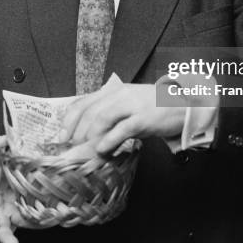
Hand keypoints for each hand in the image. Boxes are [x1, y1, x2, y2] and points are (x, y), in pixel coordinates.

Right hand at [0, 136, 31, 242]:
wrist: (4, 175)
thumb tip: (3, 139)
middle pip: (1, 230)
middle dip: (6, 238)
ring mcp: (13, 214)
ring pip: (16, 228)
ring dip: (23, 232)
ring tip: (31, 234)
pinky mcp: (26, 212)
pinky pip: (33, 217)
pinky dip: (40, 219)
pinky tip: (50, 217)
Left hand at [59, 82, 185, 154]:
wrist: (182, 105)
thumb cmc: (152, 107)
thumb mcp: (127, 105)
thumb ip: (109, 115)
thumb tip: (86, 134)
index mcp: (112, 91)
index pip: (83, 102)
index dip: (68, 121)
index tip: (61, 137)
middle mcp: (119, 94)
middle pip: (89, 111)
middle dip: (77, 132)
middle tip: (73, 149)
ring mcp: (132, 105)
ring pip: (102, 118)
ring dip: (90, 137)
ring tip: (87, 150)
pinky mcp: (143, 118)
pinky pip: (121, 129)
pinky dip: (109, 141)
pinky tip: (104, 150)